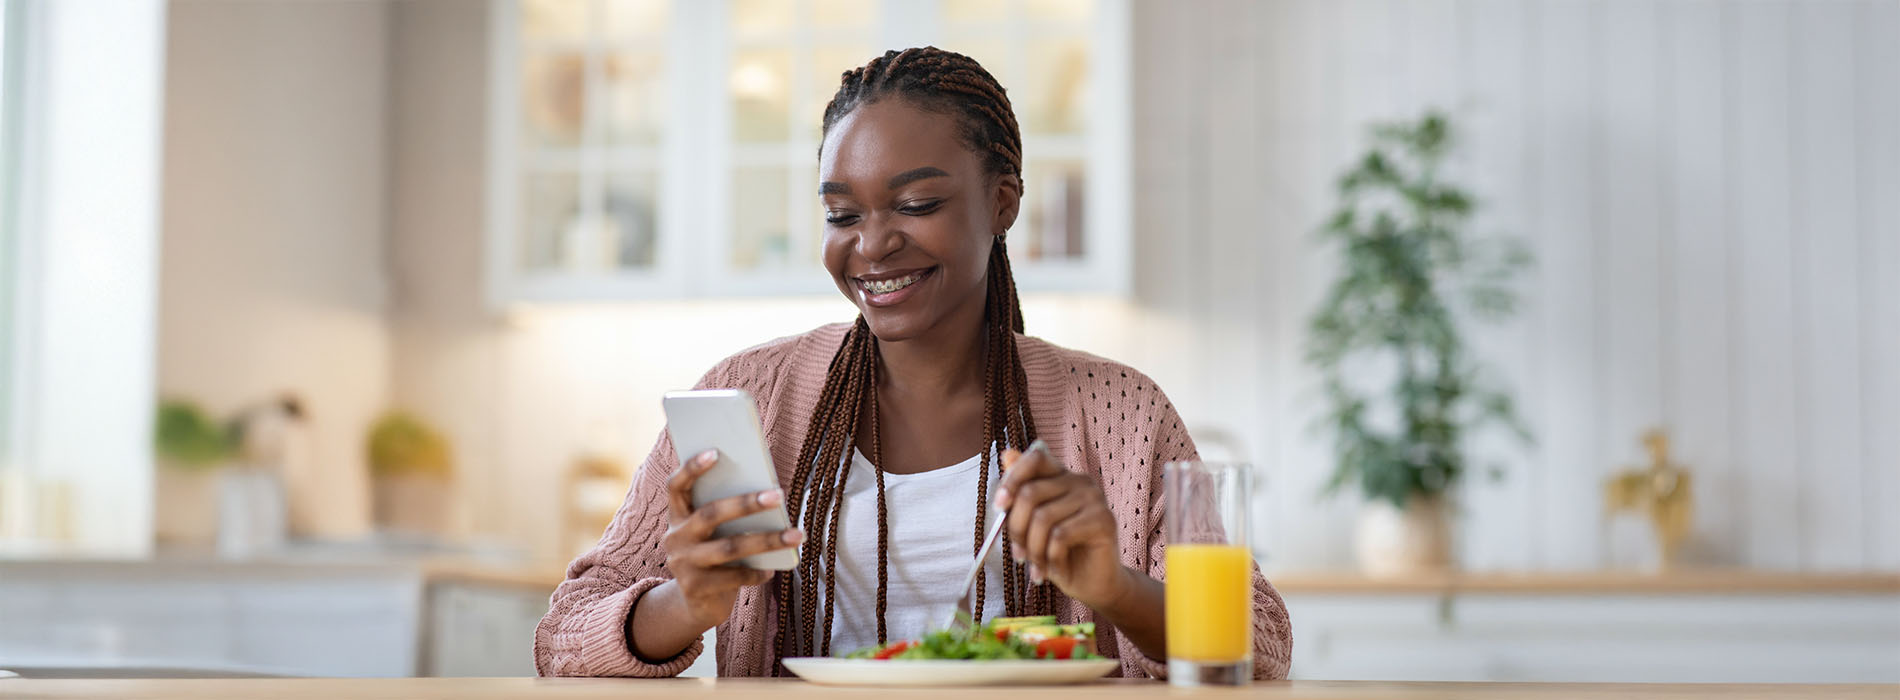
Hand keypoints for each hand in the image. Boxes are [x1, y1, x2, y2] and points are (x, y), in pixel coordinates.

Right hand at [659, 449, 802, 628]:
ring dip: (766, 540)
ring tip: (796, 535)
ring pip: (728, 547)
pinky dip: (756, 572)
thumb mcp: (714, 533)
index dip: (691, 468)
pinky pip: (733, 576)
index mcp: (678, 516)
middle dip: (746, 503)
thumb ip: (727, 514)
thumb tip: (768, 493)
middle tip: (779, 494)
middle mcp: (675, 537)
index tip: (715, 451)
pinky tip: (774, 569)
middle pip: (710, 514)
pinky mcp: (695, 588)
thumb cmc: (715, 556)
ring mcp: (682, 564)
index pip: (676, 486)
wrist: (697, 604)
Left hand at [994, 446, 1131, 608]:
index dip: (1012, 479)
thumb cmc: (1059, 554)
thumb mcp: (1031, 525)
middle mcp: (1080, 481)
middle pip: (1030, 493)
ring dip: (1033, 550)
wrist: (1091, 585)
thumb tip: (1007, 454)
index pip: (1035, 458)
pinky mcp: (1104, 520)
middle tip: (1018, 555)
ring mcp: (1095, 499)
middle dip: (1016, 529)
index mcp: (1062, 476)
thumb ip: (1019, 494)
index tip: (999, 507)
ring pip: (1043, 518)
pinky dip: (1050, 558)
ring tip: (1036, 567)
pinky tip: (1055, 570)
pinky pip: (1061, 536)